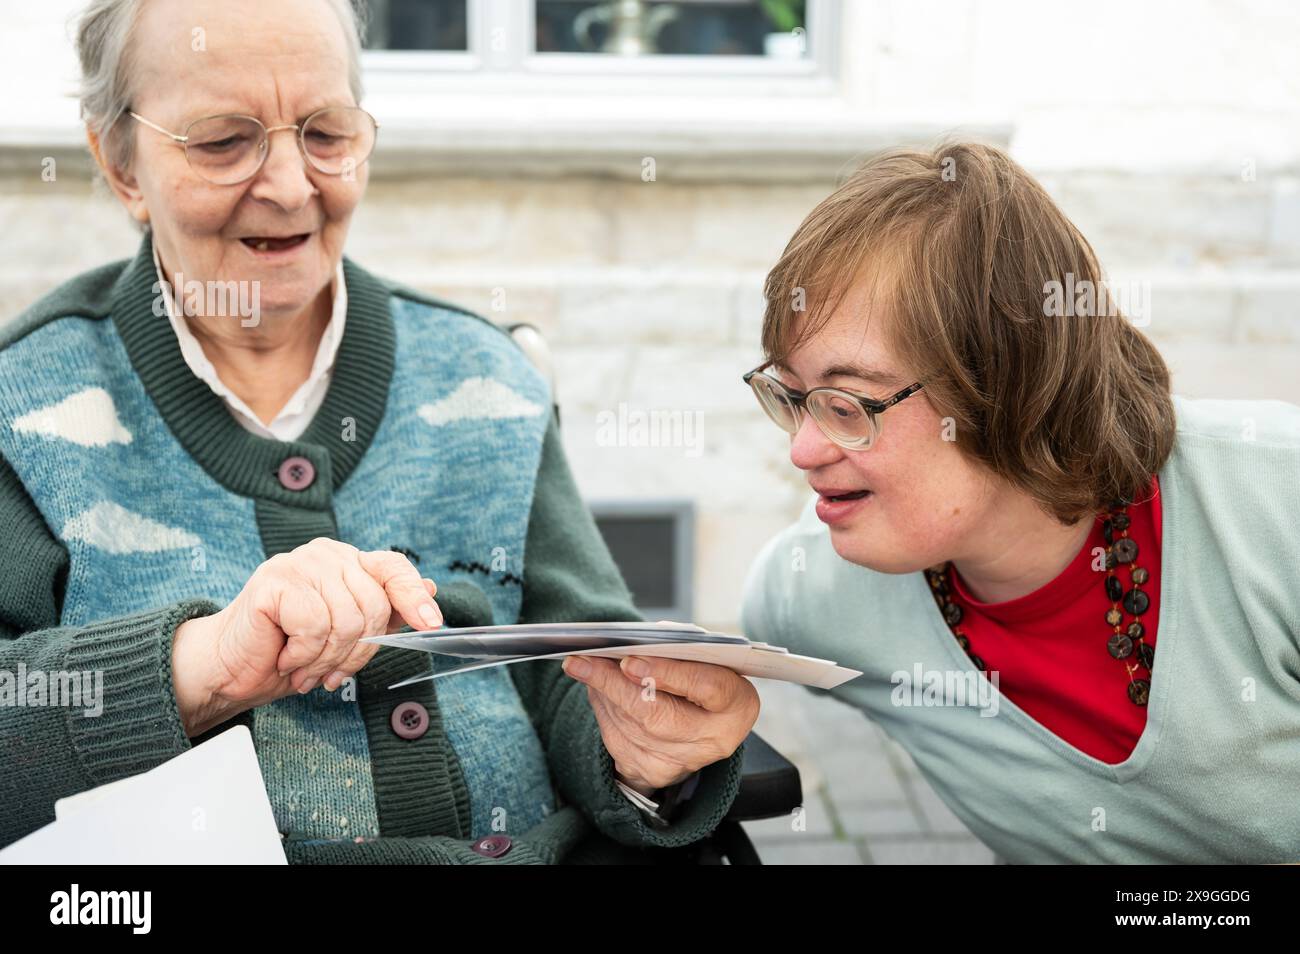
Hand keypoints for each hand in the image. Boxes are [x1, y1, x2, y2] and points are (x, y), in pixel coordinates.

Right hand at [172, 537, 441, 736]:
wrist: (233, 669)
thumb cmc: (289, 652)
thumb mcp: (347, 636)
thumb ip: (385, 612)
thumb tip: (432, 588)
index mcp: (348, 563)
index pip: (394, 567)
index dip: (414, 596)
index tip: (431, 625)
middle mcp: (327, 555)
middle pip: (375, 605)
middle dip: (357, 652)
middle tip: (330, 672)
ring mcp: (300, 563)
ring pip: (347, 620)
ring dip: (327, 659)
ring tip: (306, 668)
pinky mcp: (275, 580)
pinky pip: (315, 625)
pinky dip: (304, 654)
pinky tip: (287, 657)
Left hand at [561, 654, 759, 795]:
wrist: (703, 725)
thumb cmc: (704, 676)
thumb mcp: (706, 659)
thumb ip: (680, 647)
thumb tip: (637, 641)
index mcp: (737, 704)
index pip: (705, 687)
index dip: (668, 674)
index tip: (629, 661)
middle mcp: (714, 740)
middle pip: (658, 717)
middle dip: (616, 686)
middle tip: (584, 661)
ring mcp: (683, 763)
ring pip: (631, 728)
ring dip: (602, 693)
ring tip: (582, 665)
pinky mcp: (654, 773)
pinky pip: (618, 742)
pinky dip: (602, 710)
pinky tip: (594, 688)